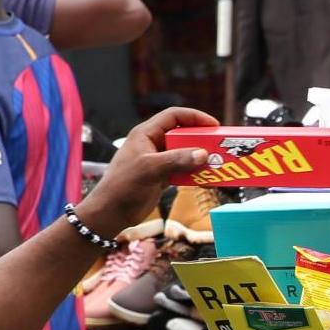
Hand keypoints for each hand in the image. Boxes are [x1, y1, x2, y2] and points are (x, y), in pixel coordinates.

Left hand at [77, 107, 219, 241]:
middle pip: (182, 134)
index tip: (214, 125)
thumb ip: (176, 160)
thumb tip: (202, 154)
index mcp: (146, 134)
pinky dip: (194, 173)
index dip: (194, 117)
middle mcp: (152, 144)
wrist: (111, 213)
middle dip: (201, 140)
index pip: (173, 116)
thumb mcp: (150, 170)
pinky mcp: (161, 177)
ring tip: (215, 164)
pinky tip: (204, 179)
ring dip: (199, 159)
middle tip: (219, 146)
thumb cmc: (123, 187)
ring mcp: (157, 161)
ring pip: (184, 153)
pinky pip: (182, 170)